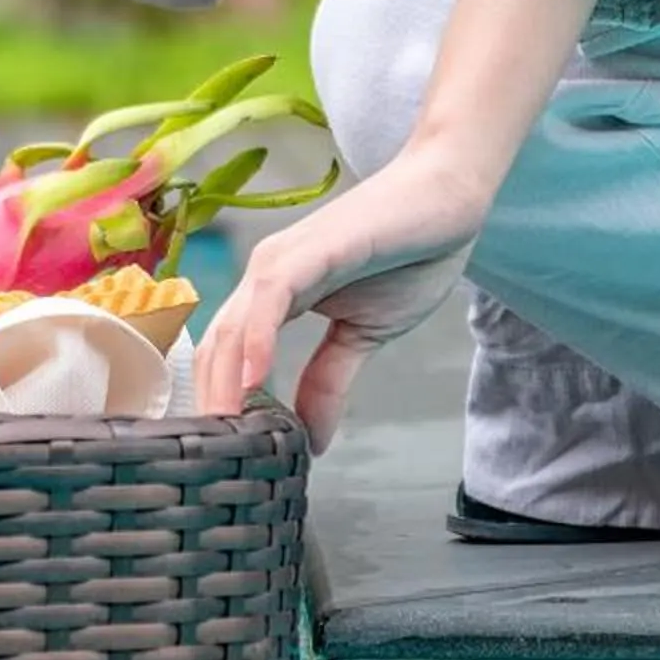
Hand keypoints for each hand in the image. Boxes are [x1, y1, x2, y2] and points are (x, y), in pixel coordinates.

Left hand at [193, 151, 492, 452]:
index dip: (217, 405)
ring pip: (233, 326)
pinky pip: (271, 296)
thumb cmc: (408, 256)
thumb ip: (329, 380)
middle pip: (216, 348)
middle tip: (211, 461)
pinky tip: (254, 379)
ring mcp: (283, 259)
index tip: (217, 456)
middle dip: (210, 405)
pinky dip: (256, 339)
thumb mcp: (363, 336)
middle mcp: (265, 276)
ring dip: (224, 383)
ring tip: (224, 433)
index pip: (225, 357)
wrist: (449, 198)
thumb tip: (313, 439)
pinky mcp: (313, 248)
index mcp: (272, 297)